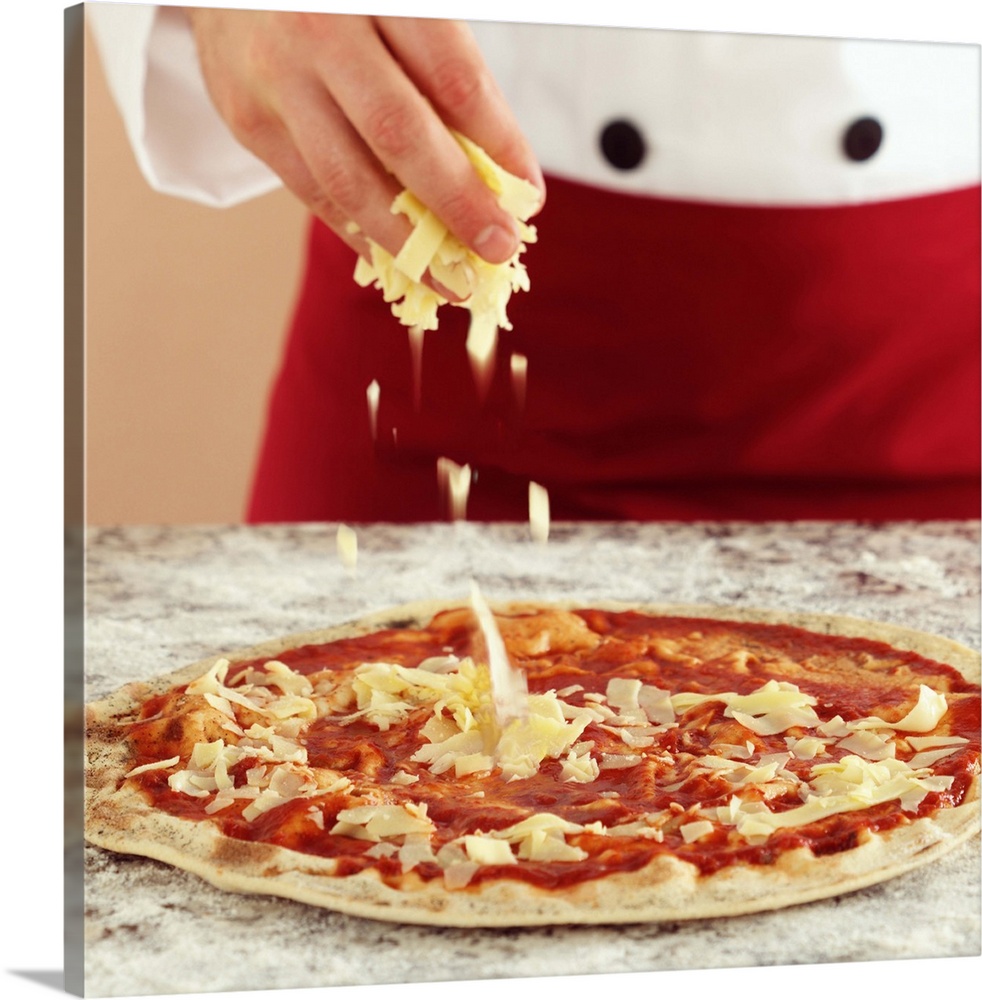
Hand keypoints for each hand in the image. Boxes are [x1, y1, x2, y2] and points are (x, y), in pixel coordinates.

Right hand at [184, 8, 544, 268]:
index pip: (453, 79)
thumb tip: (498, 174)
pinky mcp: (251, 120)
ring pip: (349, 180)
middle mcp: (322, 30)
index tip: (528, 194)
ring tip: (451, 280)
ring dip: (408, 243)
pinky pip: (314, 194)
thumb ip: (442, 73)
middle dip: (458, 203)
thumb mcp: (397, 4)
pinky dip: (362, 236)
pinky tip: (400, 260)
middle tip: (498, 248)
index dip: (499, 143)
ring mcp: (277, 79)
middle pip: (401, 135)